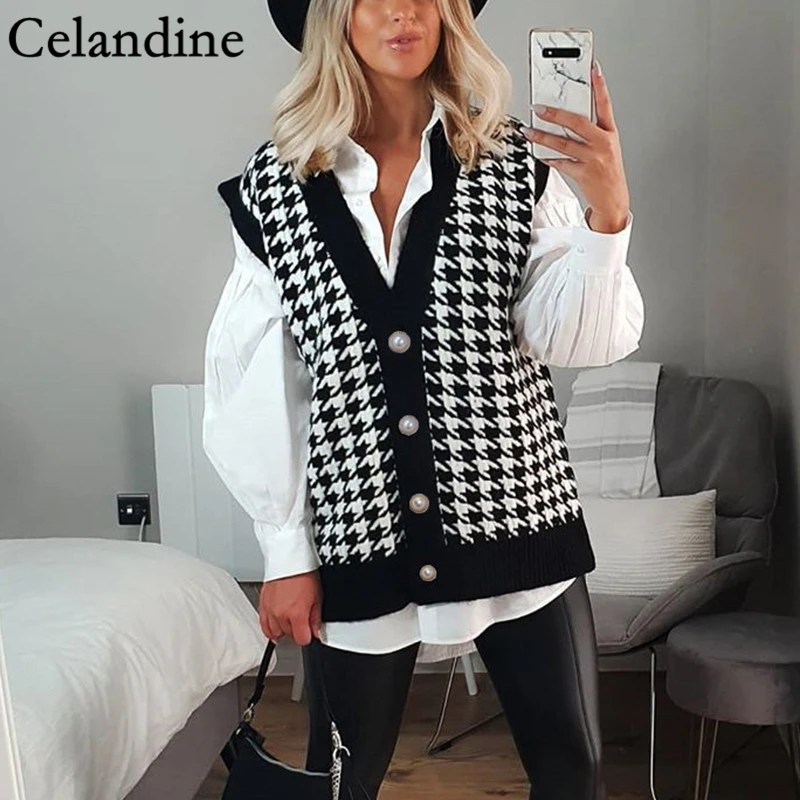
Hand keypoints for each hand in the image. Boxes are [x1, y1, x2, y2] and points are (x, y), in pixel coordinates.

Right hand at [259, 570, 322, 646]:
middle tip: (302, 618)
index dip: (308, 636)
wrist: (288, 559)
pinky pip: (264, 626)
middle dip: (297, 630)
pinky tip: (278, 623)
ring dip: (284, 629)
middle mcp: (281, 615)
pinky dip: (271, 627)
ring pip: (276, 633)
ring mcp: (270, 611)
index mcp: (296, 614)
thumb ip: (316, 618)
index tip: (310, 631)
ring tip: (290, 618)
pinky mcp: (262, 606)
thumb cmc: (303, 573)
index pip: (302, 640)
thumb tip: (316, 632)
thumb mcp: (318, 596)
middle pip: (289, 636)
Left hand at [524, 60, 629, 233]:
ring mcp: (594, 159)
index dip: (600, 85)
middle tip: (538, 107)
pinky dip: (548, 158)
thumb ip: (590, 132)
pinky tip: (538, 154)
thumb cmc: (607, 172)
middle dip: (555, 114)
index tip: (593, 68)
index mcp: (610, 133)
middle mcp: (604, 144)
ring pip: (564, 144)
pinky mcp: (584, 174)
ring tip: (528, 131)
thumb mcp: (606, 148)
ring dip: (543, 137)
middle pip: (577, 123)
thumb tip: (565, 119)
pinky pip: (561, 163)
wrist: (613, 200)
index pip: (605, 104)